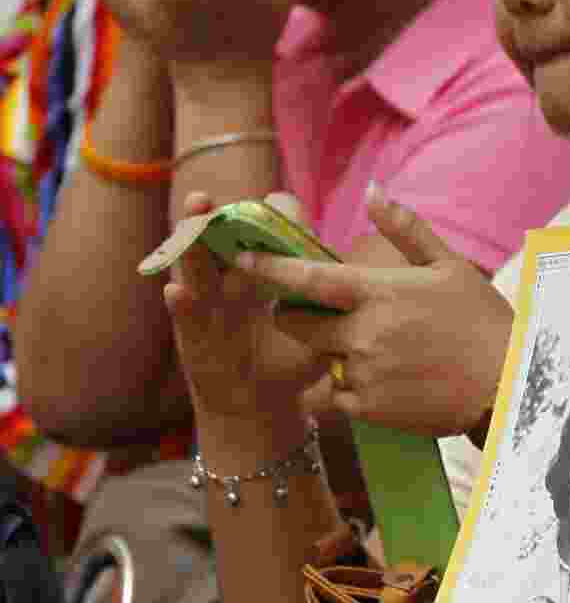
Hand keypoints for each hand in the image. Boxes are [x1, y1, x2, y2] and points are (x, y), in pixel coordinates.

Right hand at [164, 192, 326, 421]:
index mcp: (266, 265)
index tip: (275, 210)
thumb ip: (335, 311)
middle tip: (203, 200)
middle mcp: (232, 274)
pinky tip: (177, 292)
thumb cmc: (295, 359)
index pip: (267, 224)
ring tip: (188, 225)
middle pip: (220, 235)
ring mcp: (209, 299)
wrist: (261, 402)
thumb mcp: (320, 333)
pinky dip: (180, 303)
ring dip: (190, 243)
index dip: (272, 215)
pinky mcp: (193, 331)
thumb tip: (359, 294)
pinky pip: (185, 313)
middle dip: (210, 215)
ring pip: (195, 264)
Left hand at [235, 185, 514, 435]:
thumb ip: (405, 228)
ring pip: (319, 364)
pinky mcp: (369, 410)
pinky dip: (345, 392)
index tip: (241, 259)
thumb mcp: (448, 265)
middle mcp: (363, 333)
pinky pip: (335, 399)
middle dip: (293, 318)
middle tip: (311, 315)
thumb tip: (373, 191)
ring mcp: (363, 374)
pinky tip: (380, 383)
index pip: (307, 278)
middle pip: (297, 325)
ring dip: (330, 357)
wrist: (508, 385)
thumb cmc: (481, 320)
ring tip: (369, 354)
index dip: (268, 269)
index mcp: (379, 292)